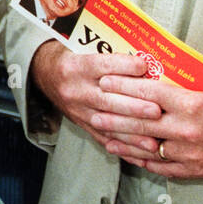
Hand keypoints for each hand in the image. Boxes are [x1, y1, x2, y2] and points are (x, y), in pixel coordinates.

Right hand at [30, 43, 162, 153]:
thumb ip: (113, 57)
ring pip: (107, 124)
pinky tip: (141, 154)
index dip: (124, 67)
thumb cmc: (75, 58)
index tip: (145, 66)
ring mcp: (79, 111)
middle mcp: (76, 90)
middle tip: (157, 110)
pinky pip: (104, 139)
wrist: (46, 74)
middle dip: (134, 107)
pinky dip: (125, 148)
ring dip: (132, 133)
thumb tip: (148, 63)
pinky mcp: (82, 125)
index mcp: (77, 66)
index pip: (103, 66)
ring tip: (153, 140)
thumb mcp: (86, 49)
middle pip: (107, 100)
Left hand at [90, 77, 202, 177]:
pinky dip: (139, 158)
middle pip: (141, 121)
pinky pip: (158, 166)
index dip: (124, 86)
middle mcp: (188, 129)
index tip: (106, 80)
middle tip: (94, 107)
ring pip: (146, 146)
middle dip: (114, 114)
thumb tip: (148, 79)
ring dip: (121, 138)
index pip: (148, 93)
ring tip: (102, 131)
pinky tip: (125, 151)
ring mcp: (189, 153)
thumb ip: (178, 88)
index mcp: (192, 103)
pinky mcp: (193, 170)